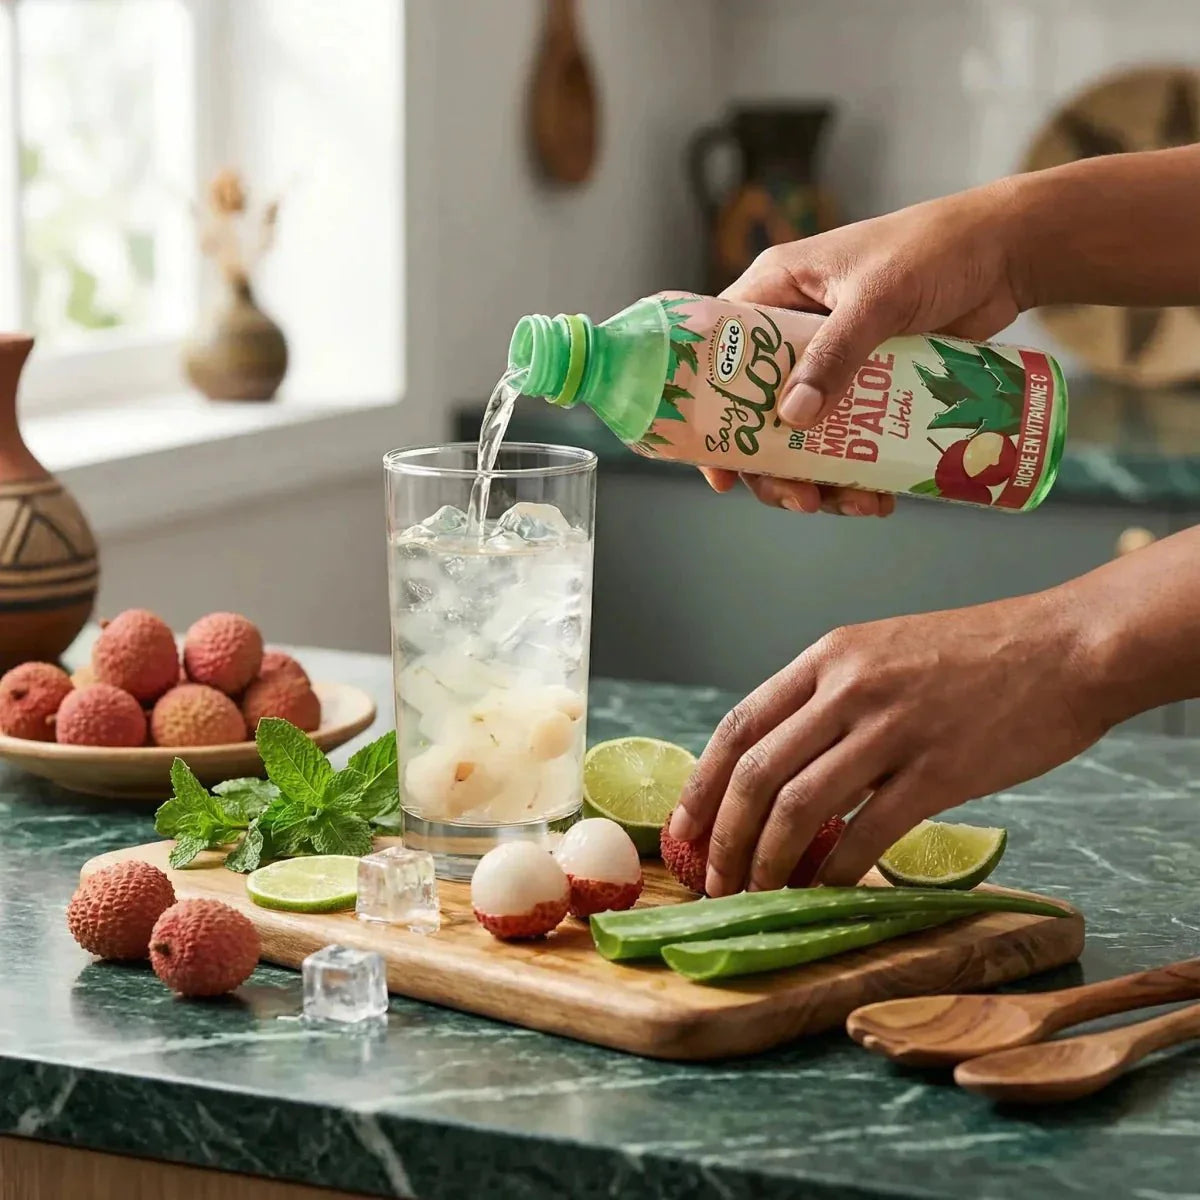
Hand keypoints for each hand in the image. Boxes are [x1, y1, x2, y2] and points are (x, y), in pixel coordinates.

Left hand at [669, 587, 1106, 895]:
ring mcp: (892, 729)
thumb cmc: (976, 653)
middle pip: (756, 773)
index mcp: (827, 656)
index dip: (701, 784)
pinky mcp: (939, 771)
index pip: (738, 726)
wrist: (1067, 646)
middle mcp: (848, 688)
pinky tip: (826, 891)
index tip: (684, 829)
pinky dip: (836, 871)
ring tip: (759, 892)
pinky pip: (867, 833)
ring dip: (769, 862)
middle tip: (715, 880)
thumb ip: (829, 698)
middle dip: (724, 837)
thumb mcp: (883, 651)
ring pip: (799, 808)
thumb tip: (779, 764)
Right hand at [705, 176, 1026, 515]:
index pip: (718, 356)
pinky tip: (879, 494)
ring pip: (805, 435)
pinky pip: (849, 438)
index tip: (721, 473)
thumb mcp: (878, 297)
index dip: (710, 415)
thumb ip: (835, 354)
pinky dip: (858, 470)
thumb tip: (793, 418)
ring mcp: (833, 361)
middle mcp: (795, 330)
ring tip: (853, 503)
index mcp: (776, 291)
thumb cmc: (936, 249)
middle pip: (759, 412)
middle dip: (776, 467)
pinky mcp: (870, 384)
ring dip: (821, 478)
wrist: (1006, 251)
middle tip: (800, 500)